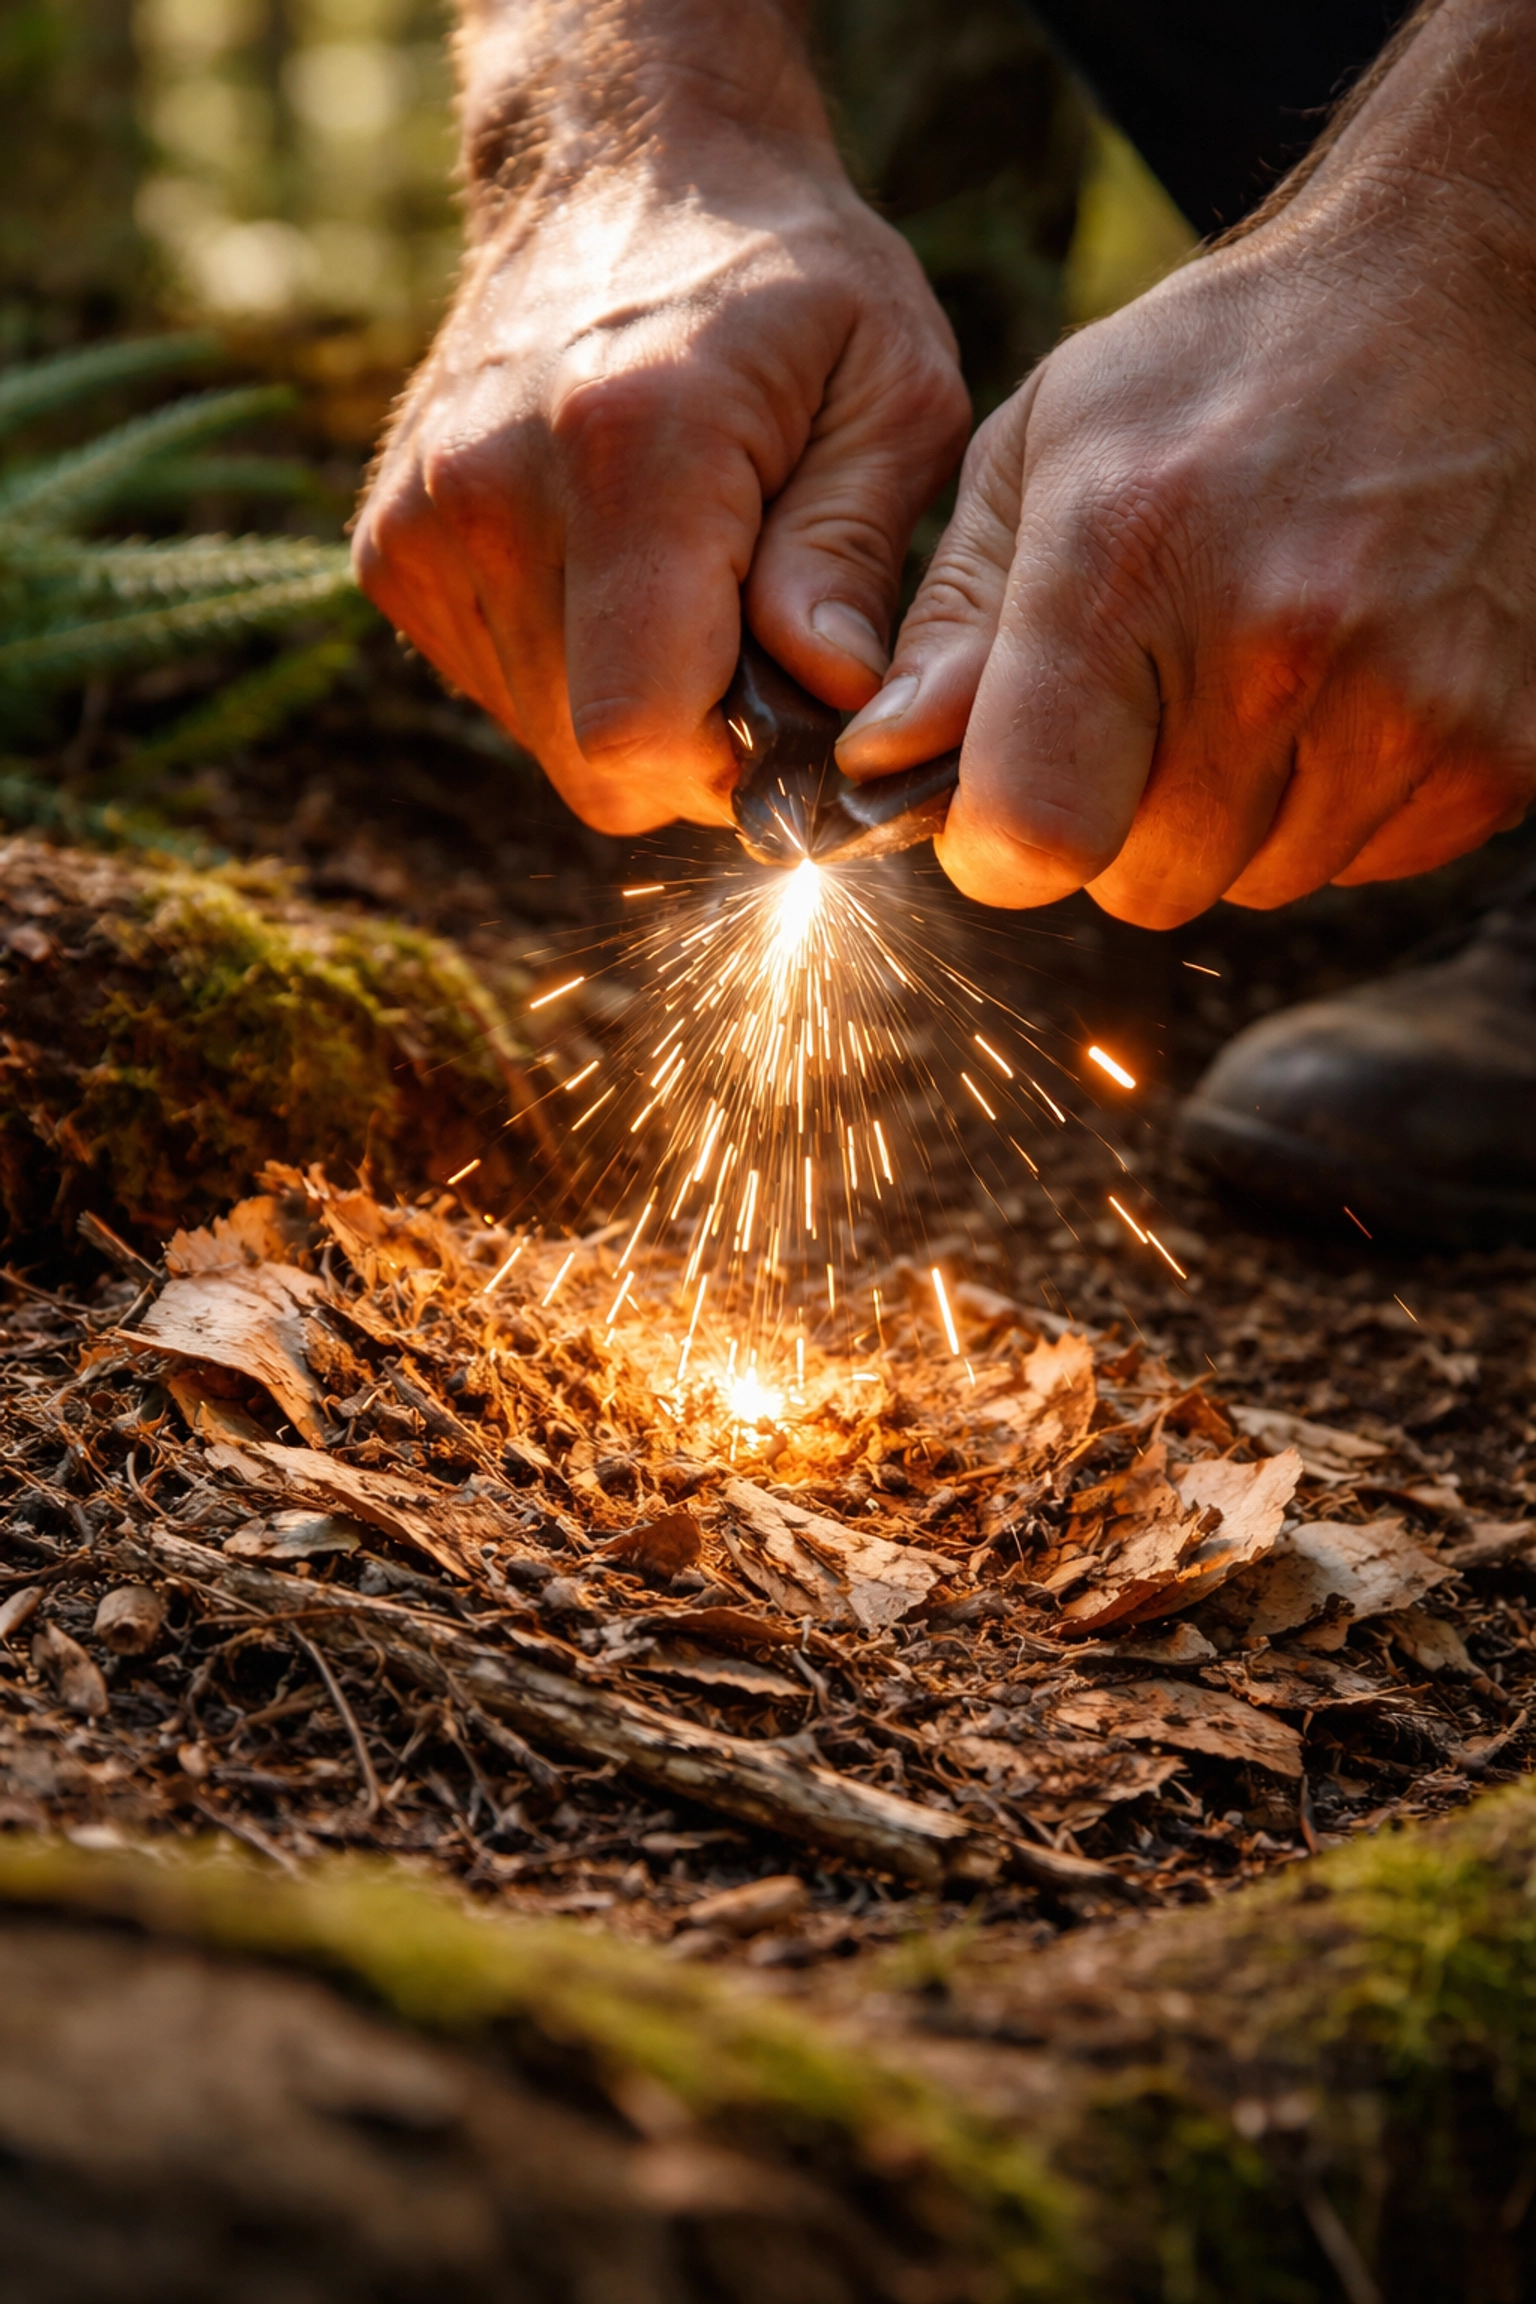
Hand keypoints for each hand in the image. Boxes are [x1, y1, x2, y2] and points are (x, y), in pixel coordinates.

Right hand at [353, 1, 967, 836]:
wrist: (619, 173)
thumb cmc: (790, 286)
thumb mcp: (890, 388)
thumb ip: (857, 555)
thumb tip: (834, 702)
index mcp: (630, 448)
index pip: (641, 732)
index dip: (734, 767)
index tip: (795, 709)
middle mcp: (492, 489)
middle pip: (595, 761)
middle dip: (697, 745)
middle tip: (757, 646)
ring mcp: (421, 522)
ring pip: (547, 741)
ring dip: (634, 705)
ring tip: (688, 584)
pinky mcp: (387, 550)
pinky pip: (500, 694)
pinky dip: (573, 670)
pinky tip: (614, 571)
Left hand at [836, 0, 1535, 925]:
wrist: (1466, 294)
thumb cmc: (1226, 370)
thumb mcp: (1045, 449)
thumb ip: (954, 623)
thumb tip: (883, 759)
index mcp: (1127, 568)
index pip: (1031, 840)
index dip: (1000, 847)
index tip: (1008, 802)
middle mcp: (1276, 649)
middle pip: (1143, 884)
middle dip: (1122, 821)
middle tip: (1157, 699)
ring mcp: (1407, 706)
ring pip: (1258, 882)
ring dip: (1236, 813)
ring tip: (1263, 667)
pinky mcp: (1504, 747)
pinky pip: (1370, 863)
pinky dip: (1342, 800)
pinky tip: (1351, 679)